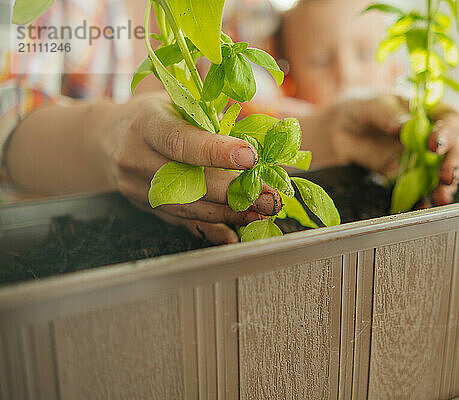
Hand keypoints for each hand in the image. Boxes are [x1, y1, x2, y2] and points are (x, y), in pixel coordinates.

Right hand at [104, 93, 281, 242]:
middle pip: (189, 182)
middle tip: (270, 197)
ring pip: (188, 207)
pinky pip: (181, 221)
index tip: (251, 158)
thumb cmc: (156, 114)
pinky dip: (210, 228)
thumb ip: (212, 114)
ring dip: (229, 213)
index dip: (216, 152)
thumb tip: (262, 131)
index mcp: (146, 124)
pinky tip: (234, 233)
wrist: (110, 138)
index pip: (181, 142)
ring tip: (261, 212)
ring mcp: (137, 188)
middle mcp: (136, 158)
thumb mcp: (178, 101)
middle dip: (235, 192)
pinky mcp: (145, 208)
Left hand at [299, 93, 458, 205]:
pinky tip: (422, 207)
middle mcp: (433, 136)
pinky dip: (425, 201)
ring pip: (445, 174)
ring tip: (440, 198)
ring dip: (446, 187)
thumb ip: (386, 112)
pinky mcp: (411, 179)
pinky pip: (423, 191)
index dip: (447, 132)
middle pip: (456, 149)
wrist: (342, 131)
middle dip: (455, 164)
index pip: (450, 118)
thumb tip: (401, 126)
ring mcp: (424, 159)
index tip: (433, 145)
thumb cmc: (362, 109)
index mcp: (429, 111)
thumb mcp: (369, 104)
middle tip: (447, 177)